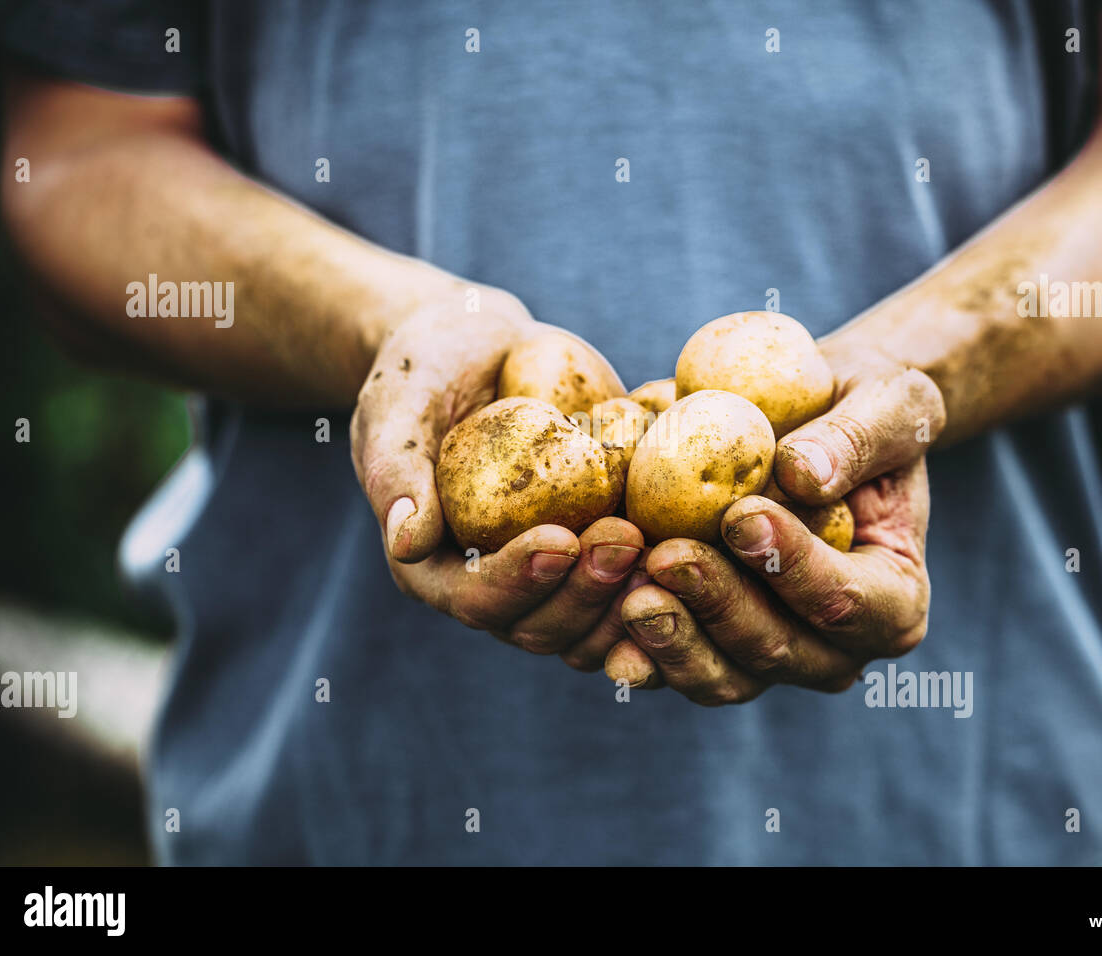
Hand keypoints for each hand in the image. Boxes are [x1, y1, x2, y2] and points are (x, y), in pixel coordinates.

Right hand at [351, 281, 643, 662]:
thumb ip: (395, 470)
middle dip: (589, 591)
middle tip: (628, 539)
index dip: (520, 580)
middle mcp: (496, 582)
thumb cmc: (424, 366)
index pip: (476, 599)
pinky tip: (706, 542)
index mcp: (433, 565)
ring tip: (672, 548)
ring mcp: (554, 572)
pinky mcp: (599, 545)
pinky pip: (637, 583)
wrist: (481, 346)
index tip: (559, 539)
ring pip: (598, 620)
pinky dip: (669, 573)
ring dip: (635, 596)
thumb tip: (404, 539)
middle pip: (545, 624)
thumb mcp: (397, 403)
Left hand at [606, 351, 944, 703]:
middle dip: (718, 606)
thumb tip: (802, 475)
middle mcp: (836, 650)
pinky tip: (601, 611)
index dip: (792, 566)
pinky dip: (636, 646)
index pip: (844, 600)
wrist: (814, 423)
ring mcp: (769, 658)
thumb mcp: (891, 401)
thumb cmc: (865, 408)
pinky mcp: (711, 649)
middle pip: (775, 649)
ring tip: (628, 592)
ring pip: (720, 675)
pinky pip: (670, 665)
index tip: (739, 515)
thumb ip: (859, 438)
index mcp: (894, 601)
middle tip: (668, 557)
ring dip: (671, 639)